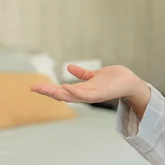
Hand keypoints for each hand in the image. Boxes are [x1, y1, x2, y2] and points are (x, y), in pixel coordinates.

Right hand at [30, 64, 149, 104]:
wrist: (131, 83)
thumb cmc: (115, 79)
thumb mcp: (95, 75)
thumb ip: (83, 74)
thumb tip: (68, 68)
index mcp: (82, 89)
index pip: (62, 90)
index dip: (48, 89)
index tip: (34, 85)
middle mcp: (85, 94)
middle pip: (62, 95)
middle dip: (47, 92)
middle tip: (33, 87)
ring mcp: (91, 95)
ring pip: (71, 96)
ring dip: (57, 93)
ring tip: (44, 88)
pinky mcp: (100, 94)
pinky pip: (85, 95)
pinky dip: (75, 92)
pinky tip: (66, 87)